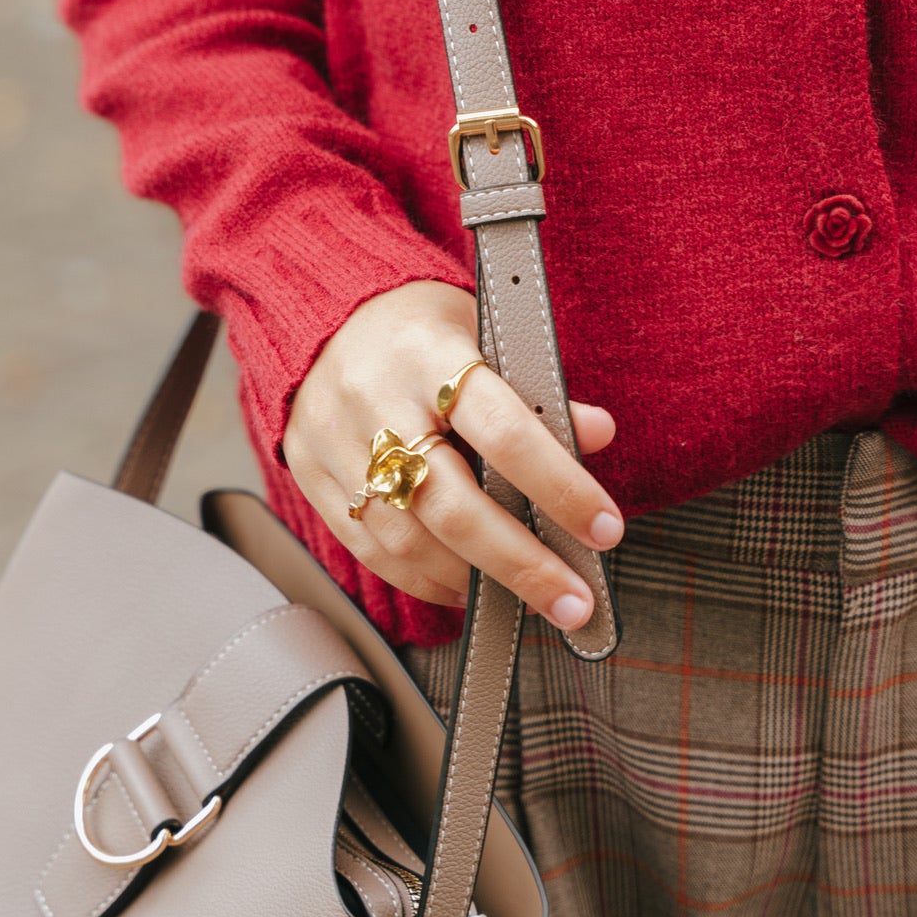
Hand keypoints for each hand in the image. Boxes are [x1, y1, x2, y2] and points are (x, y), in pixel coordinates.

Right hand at [284, 282, 621, 629]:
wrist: (323, 317)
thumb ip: (535, 389)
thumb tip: (597, 434)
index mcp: (428, 354)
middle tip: (574, 600)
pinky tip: (466, 587)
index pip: (504, 431)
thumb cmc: (421, 329)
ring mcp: (335, 444)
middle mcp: (375, 401)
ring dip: (476, 582)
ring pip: (409, 539)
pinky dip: (425, 580)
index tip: (605, 528)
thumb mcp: (485, 332)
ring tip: (529, 598)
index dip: (559, 487)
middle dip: (522, 563)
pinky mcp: (311, 476)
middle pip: (453, 505)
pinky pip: (371, 549)